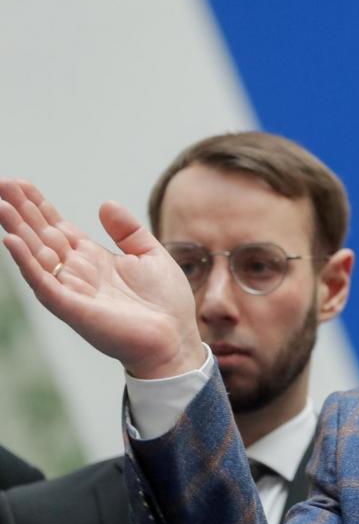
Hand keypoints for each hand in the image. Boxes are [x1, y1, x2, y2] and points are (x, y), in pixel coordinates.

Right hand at [0, 179, 205, 378]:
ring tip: (0, 206)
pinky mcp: (72, 307)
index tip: (20, 184)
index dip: (39, 206)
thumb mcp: (151, 255)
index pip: (57, 227)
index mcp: (93, 259)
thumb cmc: (166, 304)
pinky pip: (44, 282)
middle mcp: (77, 272)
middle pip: (41, 236)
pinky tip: (12, 241)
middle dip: (21, 211)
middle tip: (1, 184)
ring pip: (36, 255)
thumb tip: (105, 204)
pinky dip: (27, 263)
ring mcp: (72, 289)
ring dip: (18, 230)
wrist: (175, 340)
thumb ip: (128, 231)